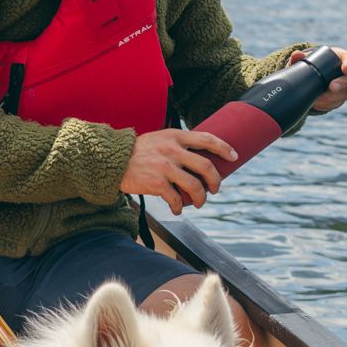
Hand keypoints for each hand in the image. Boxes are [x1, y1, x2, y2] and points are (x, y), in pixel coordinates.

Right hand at [120, 127, 237, 213]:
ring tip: (199, 202)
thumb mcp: (159, 138)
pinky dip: (180, 208)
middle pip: (206, 167)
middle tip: (215, 188)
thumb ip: (177, 144)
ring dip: (201, 198)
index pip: (207, 139)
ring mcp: (165, 167)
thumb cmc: (138, 151)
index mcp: (175, 136)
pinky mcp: (156, 183)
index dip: (224, 148)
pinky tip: (178, 210)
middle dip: (216, 181)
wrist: (112, 160)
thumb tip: (199, 157)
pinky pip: (176, 199)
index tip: (234, 156)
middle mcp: (172, 150)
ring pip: (195, 186)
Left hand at [293, 46, 346, 113]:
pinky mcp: (340, 98)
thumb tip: (296, 55)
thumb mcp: (306, 59)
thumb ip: (299, 57)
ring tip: (319, 98)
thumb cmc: (313, 63)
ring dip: (334, 97)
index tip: (344, 69)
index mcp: (341, 58)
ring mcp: (345, 86)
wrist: (312, 76)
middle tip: (332, 87)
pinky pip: (338, 103)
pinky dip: (327, 104)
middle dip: (343, 83)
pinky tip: (318, 104)